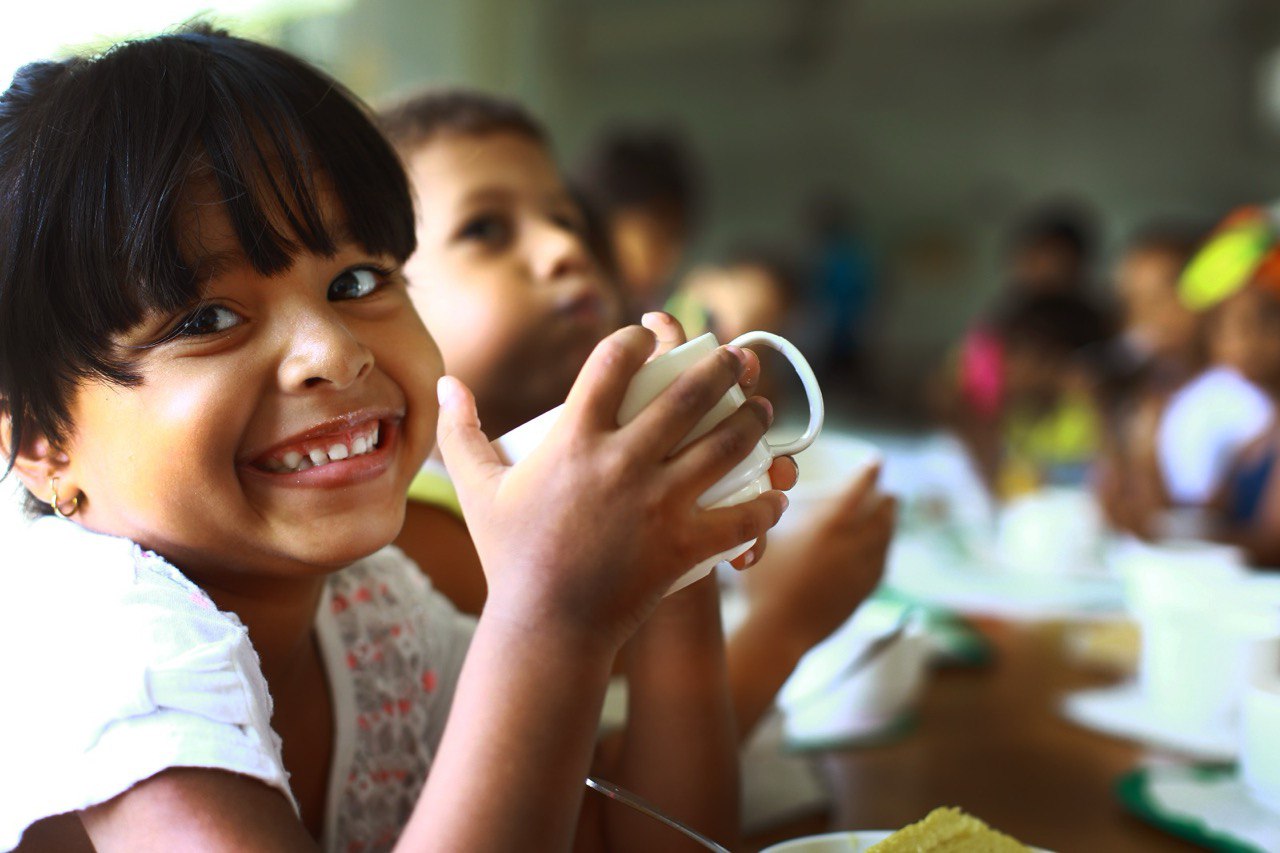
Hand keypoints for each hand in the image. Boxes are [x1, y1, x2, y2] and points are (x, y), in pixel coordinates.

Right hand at [436, 324, 789, 650]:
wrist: (546, 627)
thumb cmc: (510, 556)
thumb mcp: (477, 489)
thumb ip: (460, 432)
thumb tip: (446, 382)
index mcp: (575, 440)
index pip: (614, 361)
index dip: (639, 338)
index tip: (651, 336)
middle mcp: (622, 462)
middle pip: (688, 393)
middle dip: (720, 366)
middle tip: (732, 362)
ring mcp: (658, 504)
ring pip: (726, 444)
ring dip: (753, 421)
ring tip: (760, 412)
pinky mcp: (686, 545)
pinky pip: (742, 517)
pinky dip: (766, 504)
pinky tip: (775, 493)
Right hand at [743, 462, 895, 651]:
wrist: (778, 633)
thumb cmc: (762, 586)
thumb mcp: (761, 541)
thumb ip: (771, 517)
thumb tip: (773, 499)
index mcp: (827, 530)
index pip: (856, 493)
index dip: (868, 475)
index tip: (877, 462)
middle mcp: (850, 548)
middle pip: (879, 518)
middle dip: (886, 501)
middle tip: (890, 492)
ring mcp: (859, 574)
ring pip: (884, 543)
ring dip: (890, 526)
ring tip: (891, 517)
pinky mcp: (861, 595)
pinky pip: (881, 567)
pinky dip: (885, 552)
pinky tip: (882, 552)